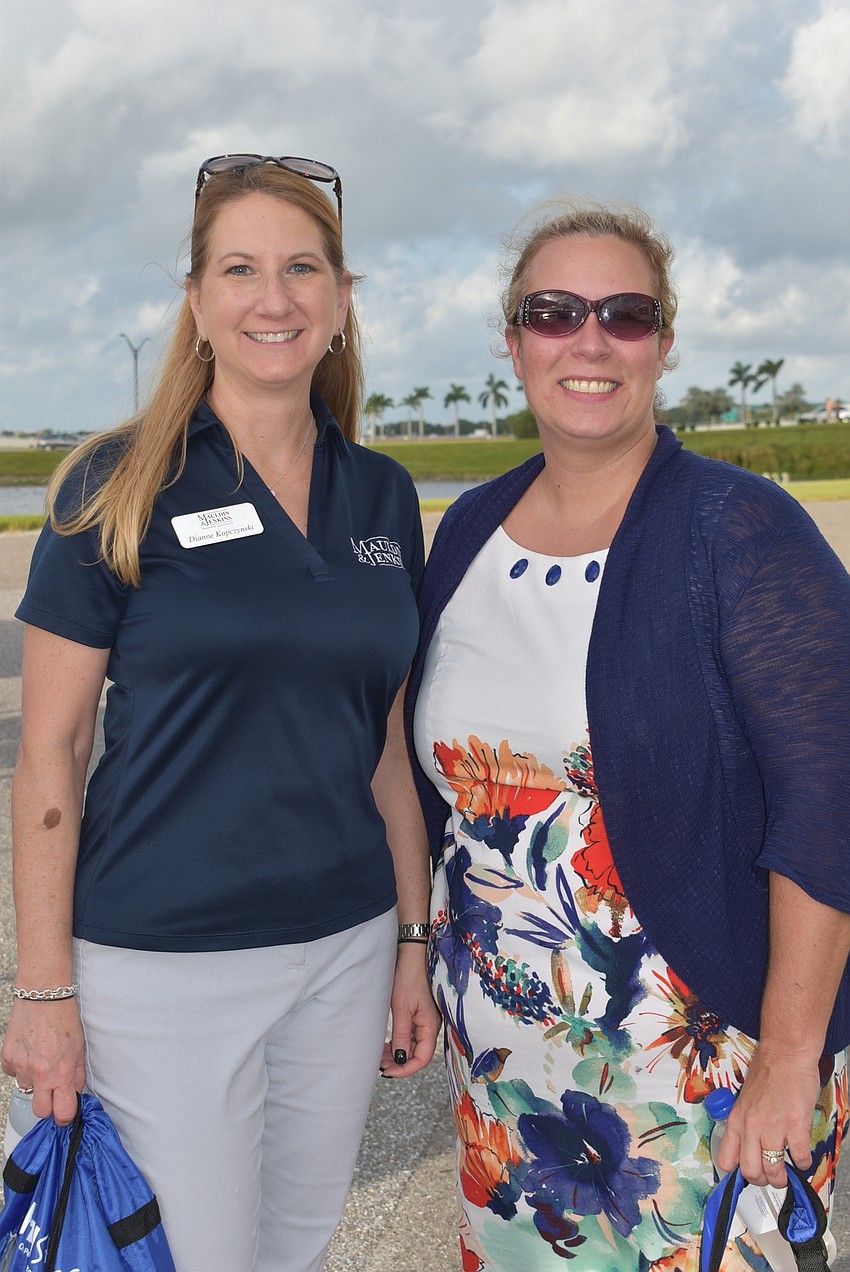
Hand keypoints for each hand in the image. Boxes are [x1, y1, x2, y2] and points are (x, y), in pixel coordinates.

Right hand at [1, 998, 84, 1124]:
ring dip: (34, 1080)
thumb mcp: (79, 1049)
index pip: (61, 1113)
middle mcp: (39, 1073)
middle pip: (40, 1111)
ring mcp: (21, 1067)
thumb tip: (73, 1096)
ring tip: (41, 1058)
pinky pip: (14, 1073)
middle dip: (47, 1105)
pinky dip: (21, 1067)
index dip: (65, 1117)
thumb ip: (76, 1076)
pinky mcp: (7, 1058)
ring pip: (26, 1089)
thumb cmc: (64, 1019)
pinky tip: (29, 1051)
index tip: (65, 1114)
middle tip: (53, 1091)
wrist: (42, 996)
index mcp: (61, 1072)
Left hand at [380, 945, 440, 1078]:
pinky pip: (411, 1035)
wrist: (413, 954)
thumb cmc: (409, 977)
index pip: (422, 1058)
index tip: (388, 1072)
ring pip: (413, 1046)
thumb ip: (402, 1035)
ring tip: (381, 1057)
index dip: (406, 1069)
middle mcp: (430, 1025)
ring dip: (398, 1054)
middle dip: (399, 1063)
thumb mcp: (402, 1008)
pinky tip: (388, 1045)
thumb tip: (400, 1059)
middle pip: (417, 1054)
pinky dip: (399, 1042)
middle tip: (380, 1066)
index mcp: (430, 1026)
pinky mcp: (419, 1014)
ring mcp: (425, 1020)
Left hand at [714, 1040, 820, 1187]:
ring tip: (787, 1175)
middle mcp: (751, 1126)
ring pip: (773, 1170)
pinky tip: (802, 1158)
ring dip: (782, 1179)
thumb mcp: (745, 1099)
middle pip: (751, 1172)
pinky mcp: (796, 1125)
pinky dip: (803, 1163)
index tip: (747, 1174)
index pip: (727, 1159)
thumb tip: (750, 1144)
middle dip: (762, 1181)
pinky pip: (799, 1157)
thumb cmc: (768, 1072)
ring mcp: (773, 1127)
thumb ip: (746, 1122)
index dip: (737, 1173)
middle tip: (770, 1178)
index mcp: (736, 1120)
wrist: (785, 1054)